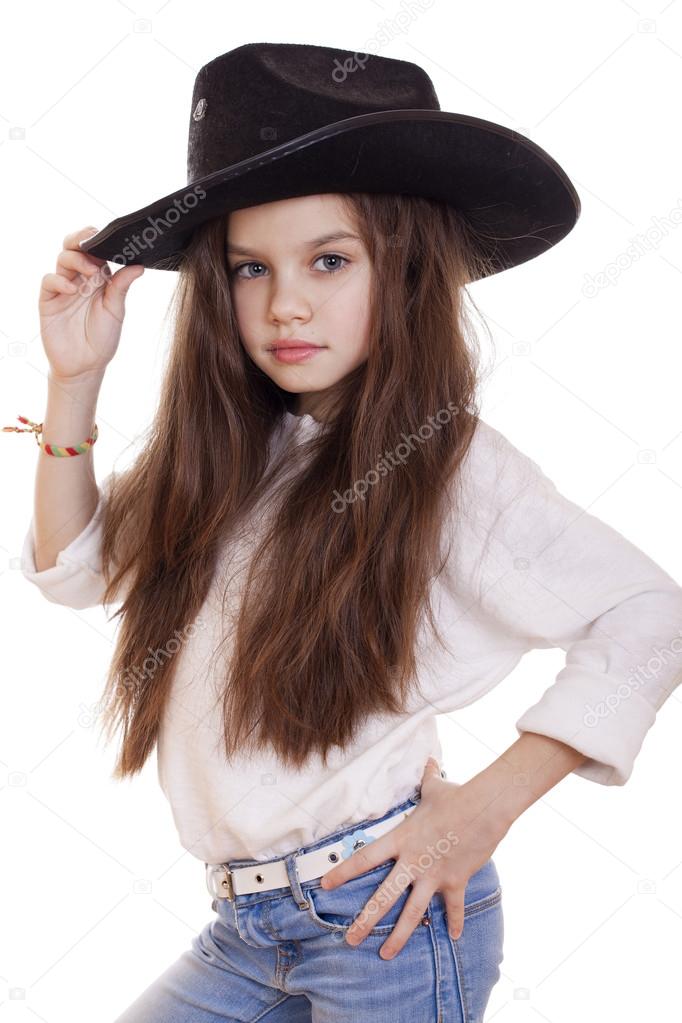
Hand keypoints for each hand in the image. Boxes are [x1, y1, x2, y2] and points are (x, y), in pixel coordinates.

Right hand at [39, 225, 144, 382]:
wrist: (85, 367)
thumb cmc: (102, 339)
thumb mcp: (116, 312)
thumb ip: (121, 287)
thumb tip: (138, 265)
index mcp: (98, 279)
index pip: (95, 251)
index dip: (99, 241)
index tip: (109, 237)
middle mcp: (79, 279)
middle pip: (74, 248)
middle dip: (81, 239)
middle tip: (91, 240)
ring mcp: (63, 287)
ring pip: (62, 259)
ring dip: (76, 260)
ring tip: (91, 273)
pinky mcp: (49, 300)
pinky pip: (49, 280)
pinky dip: (60, 281)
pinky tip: (72, 290)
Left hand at [318, 757, 507, 959]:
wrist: (485, 807)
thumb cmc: (456, 795)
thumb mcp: (435, 786)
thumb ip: (427, 777)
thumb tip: (429, 759)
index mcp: (401, 839)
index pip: (365, 858)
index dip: (343, 872)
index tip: (324, 885)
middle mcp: (413, 861)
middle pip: (384, 896)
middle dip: (365, 920)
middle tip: (349, 940)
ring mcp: (434, 875)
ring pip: (412, 913)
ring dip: (399, 936)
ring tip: (385, 955)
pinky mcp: (455, 881)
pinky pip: (453, 908)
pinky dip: (454, 923)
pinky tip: (452, 938)